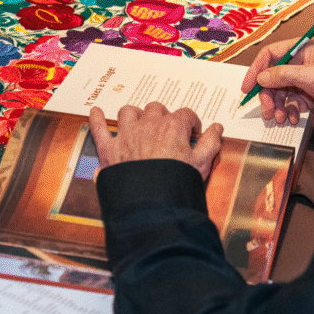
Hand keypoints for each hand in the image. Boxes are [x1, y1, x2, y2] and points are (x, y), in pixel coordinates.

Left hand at [88, 103, 223, 181]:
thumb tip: (217, 128)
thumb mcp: (202, 163)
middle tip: (168, 130)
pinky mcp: (110, 149)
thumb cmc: (177, 184)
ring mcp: (127, 135)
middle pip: (156, 109)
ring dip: (135, 114)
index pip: (185, 114)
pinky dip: (96, 119)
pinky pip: (99, 128)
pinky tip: (95, 111)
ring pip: (129, 112)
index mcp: (172, 127)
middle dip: (163, 116)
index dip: (191, 123)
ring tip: (139, 121)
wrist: (152, 205)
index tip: (193, 133)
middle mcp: (148, 125)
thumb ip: (211, 142)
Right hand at [240, 39, 313, 124]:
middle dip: (268, 96)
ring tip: (280, 119)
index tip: (248, 88)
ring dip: (277, 107)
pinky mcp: (308, 94)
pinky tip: (292, 119)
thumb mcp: (309, 76)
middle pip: (272, 76)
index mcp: (301, 48)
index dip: (256, 70)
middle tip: (267, 111)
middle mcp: (301, 62)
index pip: (270, 54)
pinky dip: (288, 111)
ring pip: (280, 92)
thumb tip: (260, 77)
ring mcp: (304, 79)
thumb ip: (282, 75)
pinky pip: (290, 102)